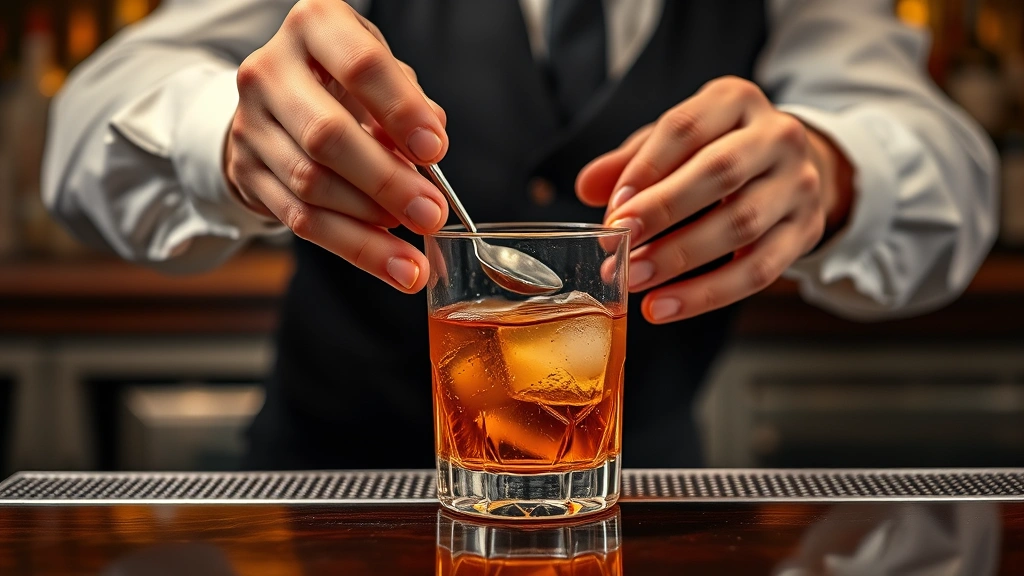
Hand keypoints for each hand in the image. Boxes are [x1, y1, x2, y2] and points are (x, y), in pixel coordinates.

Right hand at [224, 0, 448, 292]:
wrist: (276, 103)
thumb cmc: (344, 84)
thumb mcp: (381, 75)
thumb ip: (409, 104)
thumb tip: (429, 149)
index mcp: (315, 26)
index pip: (361, 65)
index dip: (401, 111)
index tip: (435, 151)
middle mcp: (271, 69)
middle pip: (327, 135)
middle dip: (386, 182)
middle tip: (430, 213)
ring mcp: (250, 123)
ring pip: (310, 185)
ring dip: (369, 227)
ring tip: (414, 252)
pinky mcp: (245, 172)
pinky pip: (299, 220)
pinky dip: (351, 246)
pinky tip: (389, 263)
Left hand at [577, 76, 852, 322]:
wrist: (790, 171)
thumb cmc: (717, 153)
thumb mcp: (676, 144)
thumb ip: (631, 162)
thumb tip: (586, 186)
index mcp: (735, 101)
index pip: (686, 128)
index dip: (645, 169)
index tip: (612, 208)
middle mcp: (777, 136)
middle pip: (719, 172)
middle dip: (663, 210)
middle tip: (618, 242)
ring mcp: (799, 184)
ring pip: (741, 224)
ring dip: (680, 256)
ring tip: (634, 279)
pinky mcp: (806, 231)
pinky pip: (758, 270)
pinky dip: (706, 294)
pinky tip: (664, 306)